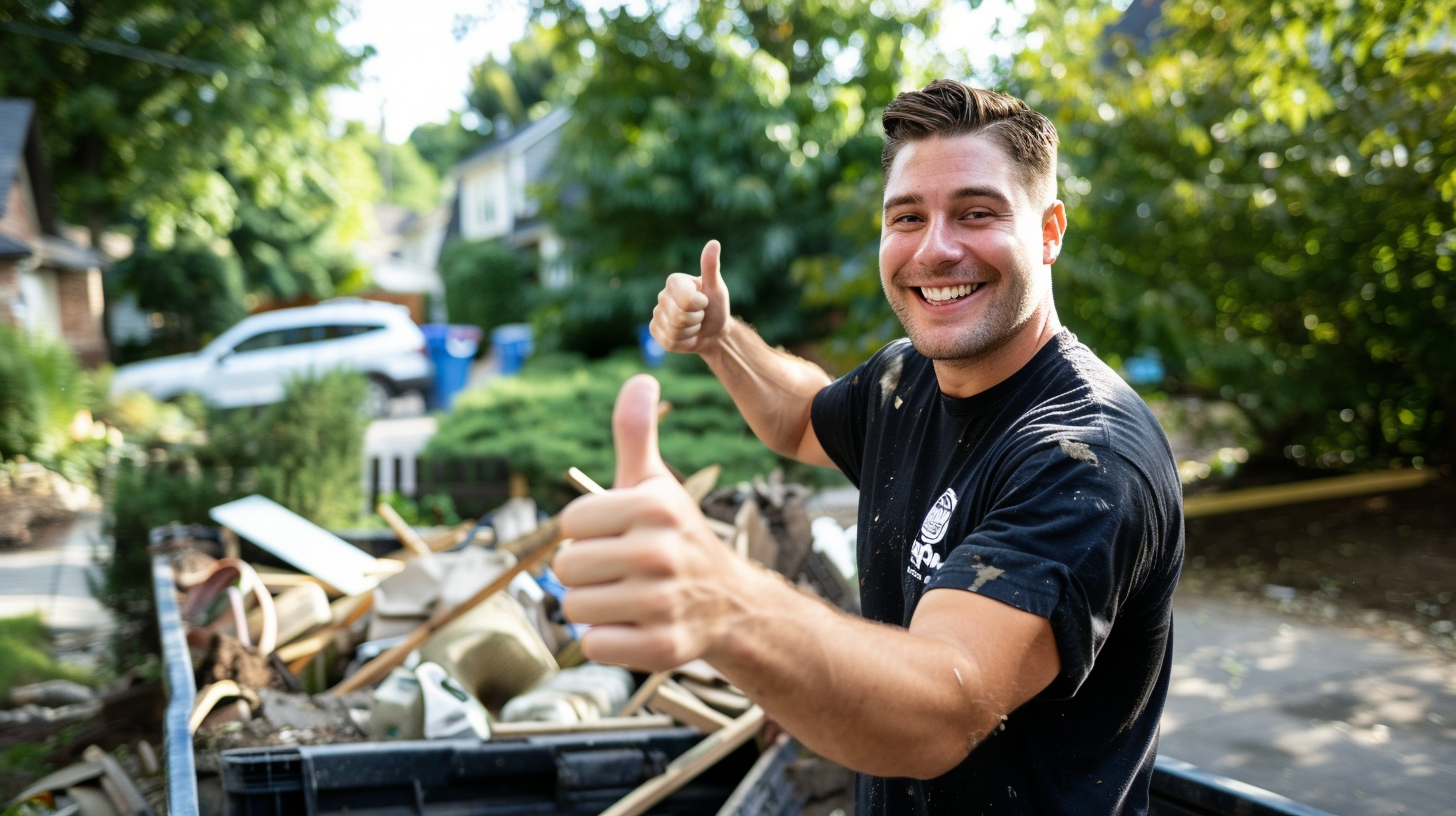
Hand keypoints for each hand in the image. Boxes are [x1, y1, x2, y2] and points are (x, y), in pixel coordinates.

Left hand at [554, 374, 745, 670]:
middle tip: (621, 572)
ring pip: (574, 608)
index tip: (616, 537)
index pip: (569, 523)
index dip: (585, 533)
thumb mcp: (656, 484)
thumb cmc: (677, 537)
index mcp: (653, 506)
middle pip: (564, 568)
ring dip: (594, 608)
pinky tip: (636, 626)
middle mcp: (660, 551)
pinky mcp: (662, 646)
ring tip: (628, 598)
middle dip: (585, 573)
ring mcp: (662, 602)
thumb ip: (636, 434)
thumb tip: (640, 377)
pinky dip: (607, 641)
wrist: (729, 603)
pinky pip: (593, 645)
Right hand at [650, 240, 730, 355]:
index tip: (705, 302)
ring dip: (691, 332)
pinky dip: (683, 342)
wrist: (713, 331)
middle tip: (701, 316)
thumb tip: (714, 242)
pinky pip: (668, 341)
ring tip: (694, 325)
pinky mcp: (655, 331)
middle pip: (679, 316)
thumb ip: (711, 267)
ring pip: (674, 330)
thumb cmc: (716, 307)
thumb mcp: (717, 288)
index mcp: (674, 281)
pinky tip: (686, 335)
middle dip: (697, 320)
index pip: (686, 298)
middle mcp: (662, 295)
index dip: (700, 305)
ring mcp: (657, 314)